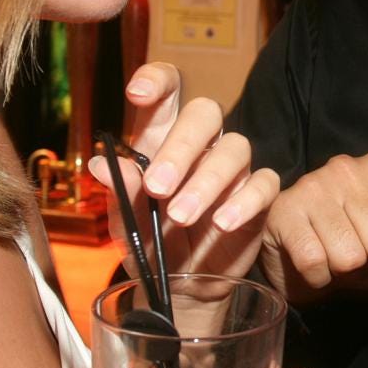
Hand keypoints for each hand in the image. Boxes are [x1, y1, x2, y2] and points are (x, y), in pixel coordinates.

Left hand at [90, 62, 277, 277]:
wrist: (179, 287)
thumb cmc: (151, 242)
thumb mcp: (127, 223)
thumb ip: (121, 192)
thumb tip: (103, 164)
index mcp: (162, 140)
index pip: (168, 92)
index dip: (157, 80)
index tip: (137, 94)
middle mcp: (201, 146)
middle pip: (206, 112)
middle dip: (181, 145)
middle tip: (158, 187)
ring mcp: (233, 170)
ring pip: (235, 147)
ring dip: (206, 181)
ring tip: (180, 216)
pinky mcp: (258, 198)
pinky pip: (264, 183)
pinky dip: (244, 202)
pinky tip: (221, 223)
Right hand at [260, 150, 367, 301]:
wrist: (291, 249)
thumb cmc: (353, 244)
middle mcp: (350, 169)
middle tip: (358, 252)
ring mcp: (315, 185)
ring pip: (350, 255)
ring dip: (345, 271)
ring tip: (334, 256)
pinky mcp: (285, 210)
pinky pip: (316, 262)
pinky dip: (319, 277)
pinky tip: (314, 262)